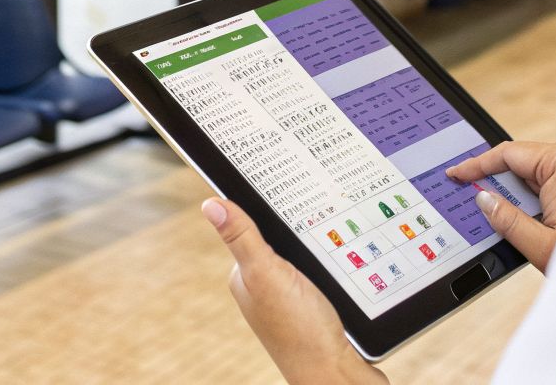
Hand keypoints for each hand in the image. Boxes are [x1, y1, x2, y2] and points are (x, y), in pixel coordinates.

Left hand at [203, 197, 387, 384]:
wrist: (338, 375)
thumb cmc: (300, 331)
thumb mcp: (267, 275)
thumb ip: (243, 239)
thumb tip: (210, 203)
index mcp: (244, 276)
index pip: (251, 226)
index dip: (269, 208)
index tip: (289, 188)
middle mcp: (264, 286)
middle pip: (281, 239)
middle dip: (300, 227)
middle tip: (321, 216)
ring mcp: (290, 297)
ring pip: (305, 254)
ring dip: (321, 246)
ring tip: (335, 243)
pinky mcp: (316, 305)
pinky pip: (323, 271)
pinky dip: (334, 264)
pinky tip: (345, 263)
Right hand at [445, 140, 555, 272]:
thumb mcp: (541, 245)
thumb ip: (506, 219)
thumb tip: (482, 199)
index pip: (508, 154)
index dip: (476, 165)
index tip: (455, 173)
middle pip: (521, 162)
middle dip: (494, 180)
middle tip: (466, 192)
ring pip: (534, 172)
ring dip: (514, 191)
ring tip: (494, 209)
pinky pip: (550, 180)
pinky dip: (531, 195)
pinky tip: (519, 212)